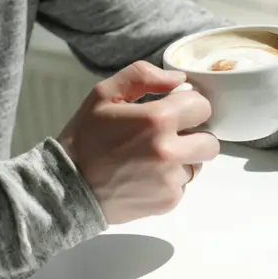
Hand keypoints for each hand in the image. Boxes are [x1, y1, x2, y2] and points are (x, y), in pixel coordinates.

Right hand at [58, 61, 219, 224]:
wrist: (67, 187)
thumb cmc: (85, 137)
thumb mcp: (104, 94)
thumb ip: (143, 76)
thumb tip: (180, 80)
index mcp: (157, 120)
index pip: (202, 106)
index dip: (189, 106)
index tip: (175, 110)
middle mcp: (170, 151)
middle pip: (210, 141)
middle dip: (194, 135)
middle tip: (170, 136)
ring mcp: (170, 180)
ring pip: (197, 164)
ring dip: (183, 159)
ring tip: (153, 157)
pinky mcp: (168, 202)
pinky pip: (183, 185)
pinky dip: (170, 180)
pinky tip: (146, 176)